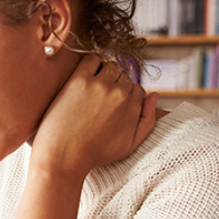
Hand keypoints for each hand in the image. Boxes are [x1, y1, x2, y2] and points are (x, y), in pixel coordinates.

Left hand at [32, 55, 158, 177]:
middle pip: (124, 77)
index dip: (125, 97)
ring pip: (110, 66)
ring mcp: (99, 86)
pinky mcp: (78, 81)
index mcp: (133, 107)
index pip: (137, 89)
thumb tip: (155, 95)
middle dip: (115, 85)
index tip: (111, 106)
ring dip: (104, 73)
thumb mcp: (129, 146)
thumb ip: (148, 121)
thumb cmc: (94, 154)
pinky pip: (91, 59)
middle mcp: (120, 94)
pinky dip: (91, 64)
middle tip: (99, 99)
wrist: (63, 158)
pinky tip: (84, 78)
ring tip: (92, 89)